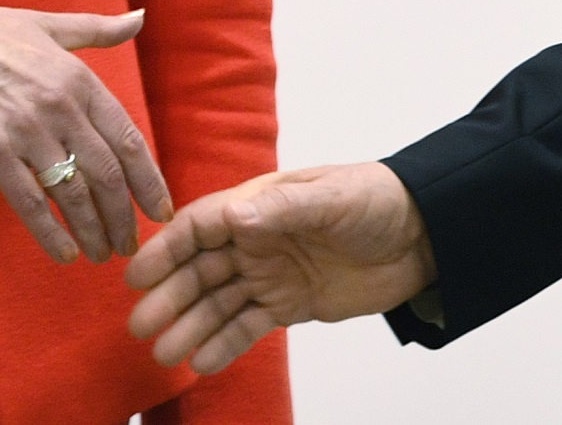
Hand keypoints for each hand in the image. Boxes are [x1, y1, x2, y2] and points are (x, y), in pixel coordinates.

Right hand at [0, 0, 172, 263]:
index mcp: (79, 77)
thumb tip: (139, 18)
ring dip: (94, 230)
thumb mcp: (46, 23)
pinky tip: (65, 253)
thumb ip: (97, 29)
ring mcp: (25, 130)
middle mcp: (60, 105)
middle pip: (107, 173)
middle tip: (132, 245)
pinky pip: (28, 201)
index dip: (149, 180)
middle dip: (125, 216)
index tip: (160, 209)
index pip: (128, 138)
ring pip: (74, 192)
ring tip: (103, 254)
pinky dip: (51, 232)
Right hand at [125, 162, 436, 372]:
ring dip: (189, 326)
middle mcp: (257, 239)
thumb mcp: (331, 199)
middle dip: (169, 296)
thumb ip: (283, 210)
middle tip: (139, 326)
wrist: (424, 234)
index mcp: (260, 204)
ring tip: (163, 353)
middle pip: (201, 269)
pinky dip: (224, 344)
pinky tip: (200, 362)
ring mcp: (272, 273)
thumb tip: (233, 215)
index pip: (200, 226)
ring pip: (218, 302)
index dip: (167, 250)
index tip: (137, 276)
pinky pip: (248, 326)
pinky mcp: (291, 303)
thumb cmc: (376, 200)